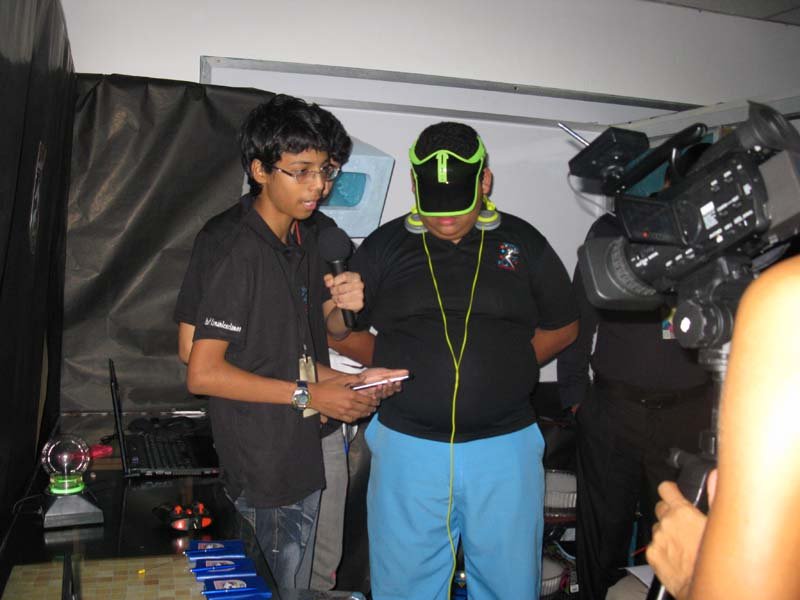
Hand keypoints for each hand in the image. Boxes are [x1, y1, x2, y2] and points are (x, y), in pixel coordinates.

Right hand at [309, 375, 379, 422]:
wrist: (314, 396)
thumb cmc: (326, 386)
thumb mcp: (340, 379)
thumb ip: (354, 378)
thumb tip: (363, 378)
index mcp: (351, 395)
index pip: (366, 400)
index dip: (373, 401)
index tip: (376, 401)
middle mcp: (349, 405)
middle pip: (364, 408)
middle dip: (372, 408)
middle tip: (375, 407)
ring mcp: (344, 412)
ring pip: (359, 415)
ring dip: (366, 414)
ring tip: (369, 412)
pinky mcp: (339, 416)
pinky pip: (351, 419)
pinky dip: (356, 418)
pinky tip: (358, 416)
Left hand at [324, 272, 363, 312]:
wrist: (346, 299)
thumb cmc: (340, 287)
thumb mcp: (333, 280)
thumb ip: (329, 278)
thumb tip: (330, 283)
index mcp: (355, 276)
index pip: (345, 276)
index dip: (336, 281)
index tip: (332, 284)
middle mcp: (360, 284)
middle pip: (342, 288)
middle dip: (334, 291)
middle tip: (332, 292)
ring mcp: (361, 294)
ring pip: (343, 298)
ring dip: (336, 299)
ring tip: (336, 298)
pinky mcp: (360, 304)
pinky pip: (347, 305)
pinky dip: (341, 305)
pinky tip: (339, 303)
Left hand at [354, 367, 408, 399]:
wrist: (357, 379)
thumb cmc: (369, 375)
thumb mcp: (382, 372)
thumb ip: (394, 373)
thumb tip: (407, 372)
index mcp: (388, 384)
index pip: (396, 388)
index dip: (398, 385)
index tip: (398, 381)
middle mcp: (384, 391)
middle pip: (391, 392)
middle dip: (391, 387)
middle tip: (389, 381)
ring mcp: (378, 395)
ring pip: (384, 396)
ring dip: (384, 390)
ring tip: (381, 384)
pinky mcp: (371, 399)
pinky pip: (377, 398)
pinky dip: (377, 392)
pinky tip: (375, 387)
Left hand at [646, 481, 707, 599]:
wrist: (709, 588)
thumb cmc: (718, 560)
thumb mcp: (721, 523)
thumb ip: (715, 495)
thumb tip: (715, 475)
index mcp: (682, 513)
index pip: (665, 489)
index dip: (670, 489)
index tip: (673, 491)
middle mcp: (666, 523)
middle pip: (661, 508)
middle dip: (670, 512)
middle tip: (684, 523)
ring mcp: (657, 539)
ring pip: (659, 528)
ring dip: (668, 532)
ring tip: (684, 543)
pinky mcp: (652, 555)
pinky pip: (655, 545)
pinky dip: (663, 548)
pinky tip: (677, 555)